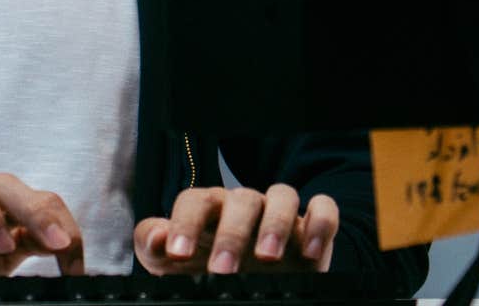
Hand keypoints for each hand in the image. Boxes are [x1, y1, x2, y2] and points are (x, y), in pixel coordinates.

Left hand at [133, 185, 336, 274]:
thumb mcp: (171, 262)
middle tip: (222, 269)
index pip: (194, 200)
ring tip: (267, 257)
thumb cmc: (204, 266)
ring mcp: (279, 213)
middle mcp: (245, 205)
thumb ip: (154, 245)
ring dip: (276, 224)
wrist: (252, 283)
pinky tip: (310, 252)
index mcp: (209, 207)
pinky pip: (324, 209)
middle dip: (231, 234)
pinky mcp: (311, 228)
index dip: (184, 223)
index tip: (178, 253)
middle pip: (240, 199)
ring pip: (282, 195)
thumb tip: (157, 235)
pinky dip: (320, 224)